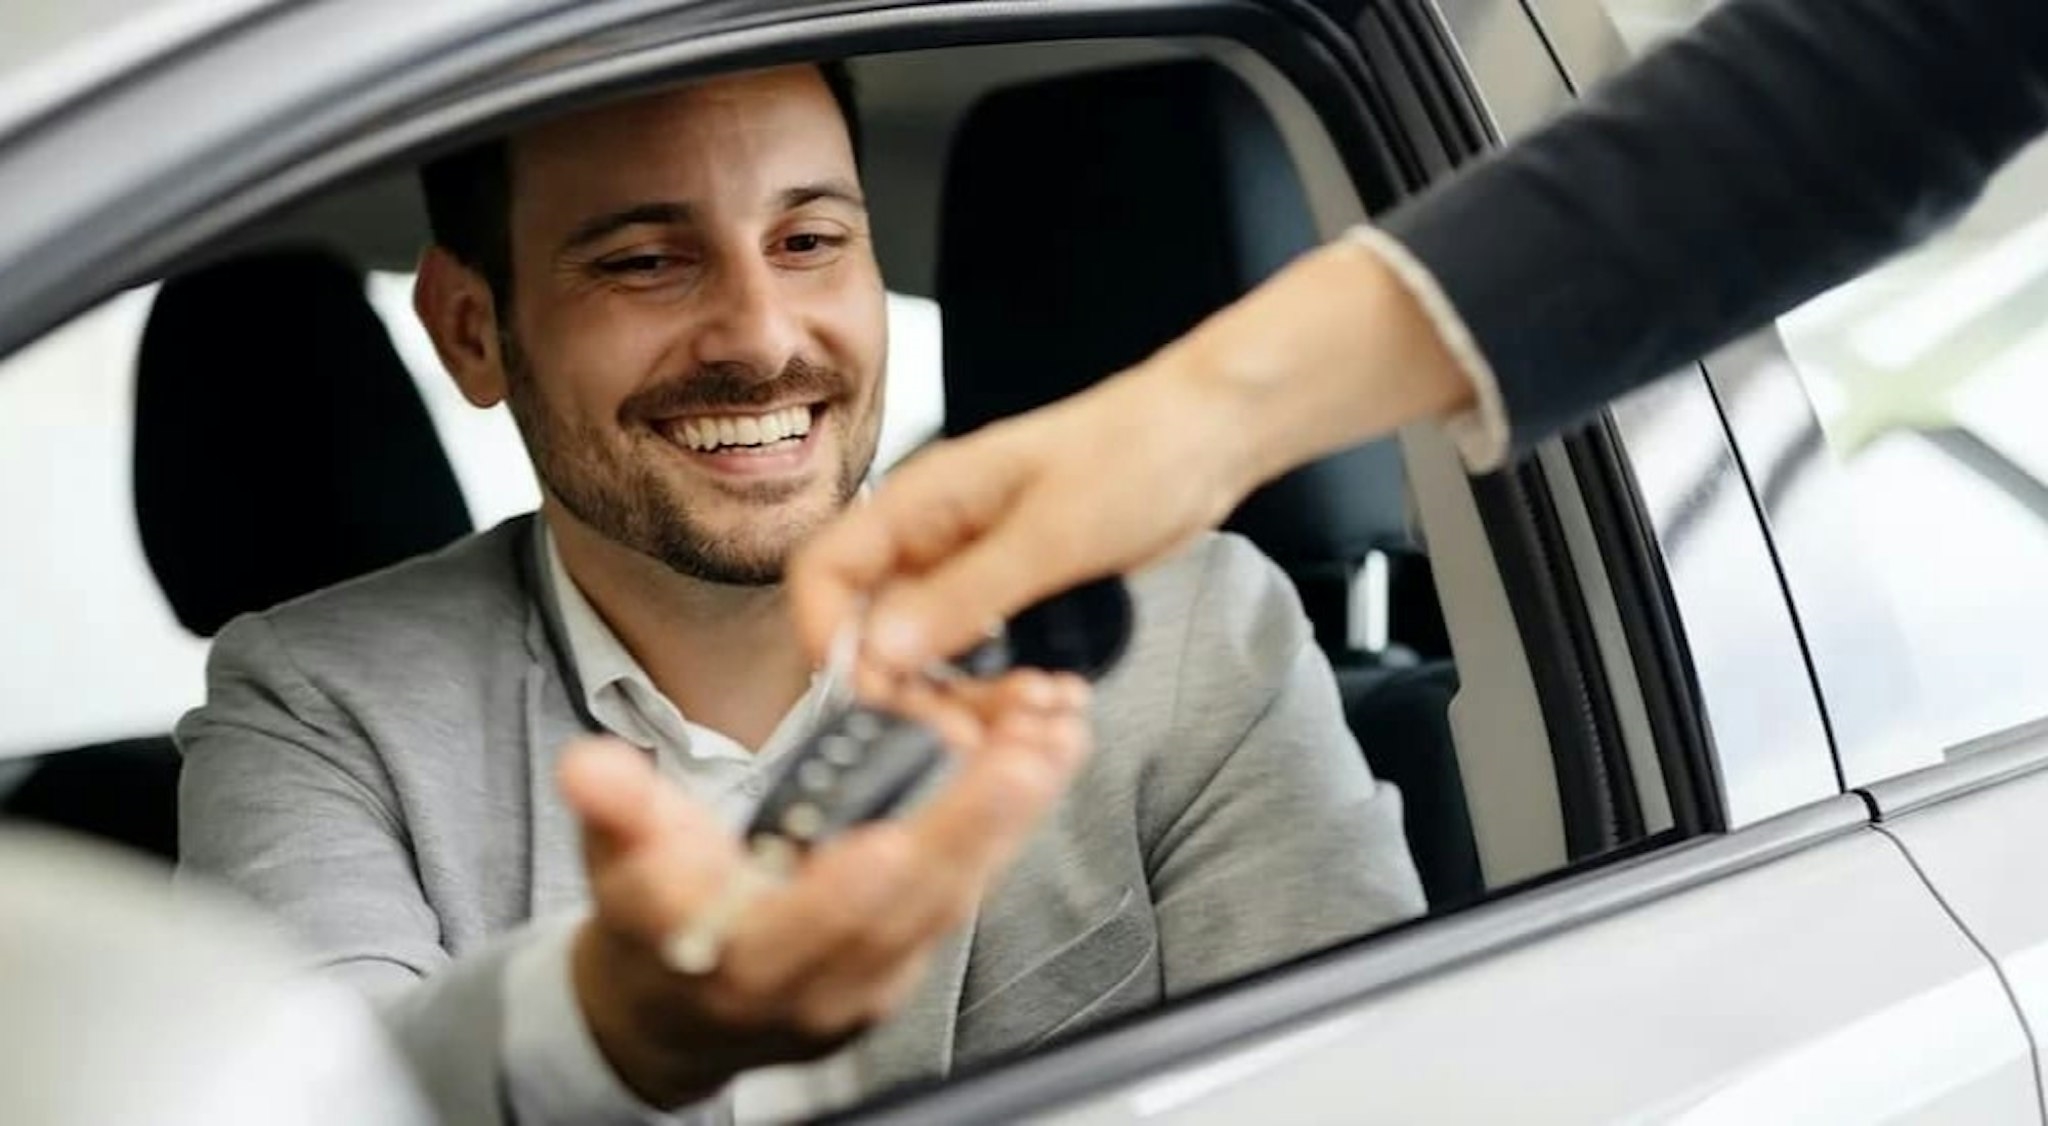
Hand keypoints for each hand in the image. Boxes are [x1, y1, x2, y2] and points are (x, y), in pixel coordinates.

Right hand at [556, 668, 1092, 1108]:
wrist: (675, 1011)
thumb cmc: (653, 923)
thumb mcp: (618, 864)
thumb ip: (615, 810)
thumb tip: (586, 765)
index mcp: (732, 963)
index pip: (791, 936)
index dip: (838, 897)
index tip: (885, 845)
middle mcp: (813, 987)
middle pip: (900, 913)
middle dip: (967, 834)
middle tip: (1022, 759)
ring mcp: (869, 984)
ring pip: (947, 902)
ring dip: (1008, 822)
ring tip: (1052, 743)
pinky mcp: (906, 966)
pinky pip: (963, 896)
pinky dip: (1008, 831)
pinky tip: (1043, 767)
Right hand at [788, 234, 1472, 678]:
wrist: (1207, 437)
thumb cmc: (1135, 455)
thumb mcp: (1052, 532)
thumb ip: (965, 594)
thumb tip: (877, 651)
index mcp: (919, 501)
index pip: (825, 573)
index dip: (828, 639)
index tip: (868, 699)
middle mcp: (930, 537)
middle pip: (870, 628)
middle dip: (907, 689)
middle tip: (965, 734)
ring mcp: (968, 565)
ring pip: (925, 652)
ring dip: (960, 695)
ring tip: (1028, 715)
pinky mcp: (1010, 589)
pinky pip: (977, 652)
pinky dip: (999, 684)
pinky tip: (1049, 697)